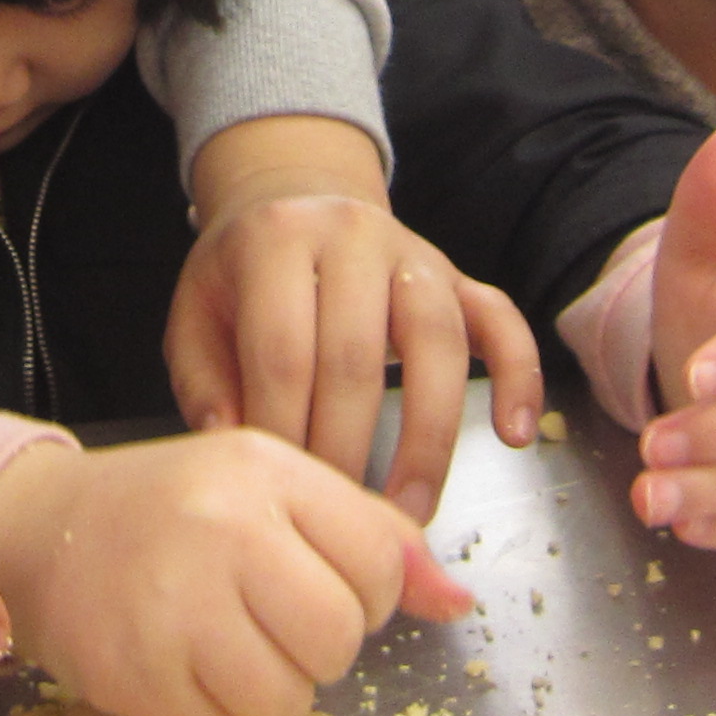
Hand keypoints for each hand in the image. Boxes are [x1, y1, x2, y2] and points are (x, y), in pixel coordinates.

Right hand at [0, 426, 472, 715]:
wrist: (47, 533)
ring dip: (267, 691)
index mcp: (264, 470)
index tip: (318, 582)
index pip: (381, 558)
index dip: (366, 590)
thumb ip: (371, 536)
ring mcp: (173, 604)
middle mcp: (221, 528)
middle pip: (339, 637)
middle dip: (318, 648)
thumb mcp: (271, 488)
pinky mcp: (133, 674)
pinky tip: (183, 671)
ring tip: (226, 649)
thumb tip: (457, 605)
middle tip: (272, 624)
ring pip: (286, 701)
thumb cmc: (175, 510)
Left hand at [167, 114, 542, 521]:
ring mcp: (415, 254)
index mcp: (277, 240)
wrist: (295, 197)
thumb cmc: (242, 276)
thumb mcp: (196, 312)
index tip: (282, 494)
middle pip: (356, 354)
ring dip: (426, 438)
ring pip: (437, 342)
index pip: (283, 349)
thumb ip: (204, 380)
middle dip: (347, 448)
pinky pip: (502, 322)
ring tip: (409, 510)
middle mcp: (352, 236)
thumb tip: (234, 444)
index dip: (283, 429)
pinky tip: (514, 435)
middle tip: (337, 518)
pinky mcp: (461, 276)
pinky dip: (519, 377)